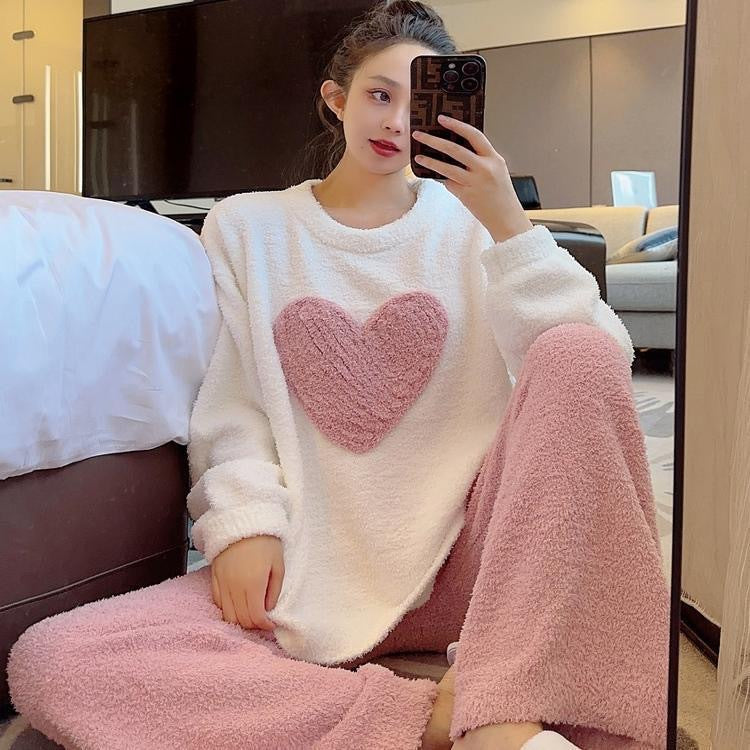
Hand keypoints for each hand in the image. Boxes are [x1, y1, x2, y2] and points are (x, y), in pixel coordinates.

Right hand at [211, 534, 284, 630]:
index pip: (255, 617)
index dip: (265, 625)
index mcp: (253, 584)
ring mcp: (222, 583)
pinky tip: (237, 604)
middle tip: (262, 620)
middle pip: (240, 620)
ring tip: (250, 614)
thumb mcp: (278, 564)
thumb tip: (269, 609)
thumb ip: (275, 590)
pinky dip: (227, 608)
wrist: (243, 520)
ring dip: (239, 620)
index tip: (271, 624)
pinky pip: (218, 602)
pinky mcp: (213, 577)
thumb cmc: (266, 541)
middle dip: (253, 625)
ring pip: (227, 615)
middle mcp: (234, 587)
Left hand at [411, 114, 532, 243]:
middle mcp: (484, 168)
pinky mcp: (466, 196)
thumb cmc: (501, 194)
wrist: (506, 218)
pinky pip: (448, 183)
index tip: (442, 118)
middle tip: (419, 135)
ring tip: (418, 157)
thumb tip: (458, 147)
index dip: (456, 125)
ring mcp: (474, 182)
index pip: (474, 135)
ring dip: (429, 161)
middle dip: (433, 140)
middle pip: (454, 149)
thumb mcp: (497, 170)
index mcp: (494, 158)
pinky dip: (440, 178)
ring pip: (446, 167)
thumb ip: (481, 158)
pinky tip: (431, 174)